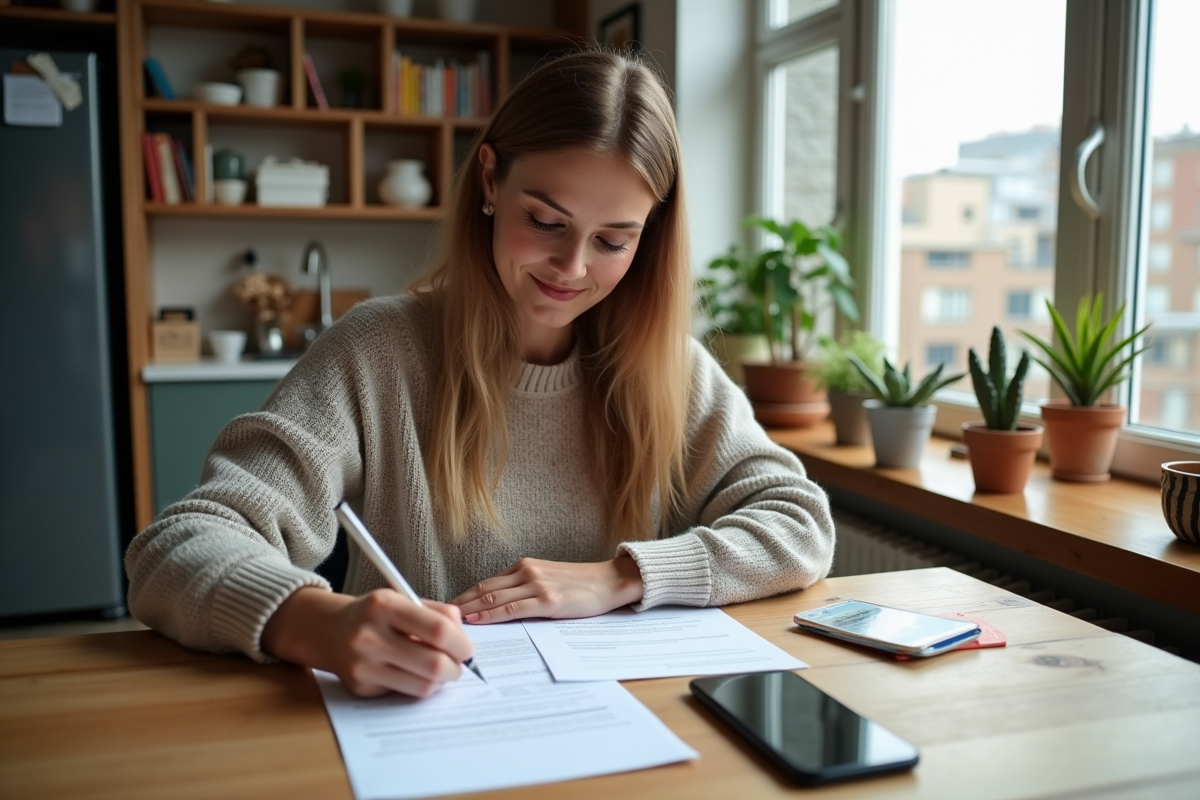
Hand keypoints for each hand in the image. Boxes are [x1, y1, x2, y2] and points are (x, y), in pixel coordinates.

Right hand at [262, 587, 473, 697]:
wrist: (329, 630)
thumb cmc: (376, 614)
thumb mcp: (403, 600)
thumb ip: (437, 614)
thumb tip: (465, 640)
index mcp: (385, 605)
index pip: (438, 629)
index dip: (461, 644)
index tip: (467, 649)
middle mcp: (370, 635)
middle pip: (433, 664)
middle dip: (455, 668)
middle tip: (457, 665)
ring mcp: (363, 664)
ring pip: (422, 685)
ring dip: (440, 681)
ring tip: (439, 670)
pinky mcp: (360, 686)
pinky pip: (404, 693)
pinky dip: (417, 685)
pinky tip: (412, 672)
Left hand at [451, 556, 643, 623]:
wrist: (611, 581)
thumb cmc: (581, 584)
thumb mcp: (548, 579)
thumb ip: (524, 588)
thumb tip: (497, 607)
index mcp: (524, 566)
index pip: (485, 583)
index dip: (463, 596)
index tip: (446, 608)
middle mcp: (527, 572)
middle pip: (483, 590)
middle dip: (459, 604)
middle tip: (436, 617)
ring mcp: (536, 585)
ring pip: (493, 598)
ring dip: (469, 611)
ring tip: (449, 622)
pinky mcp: (548, 601)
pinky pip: (512, 609)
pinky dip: (491, 615)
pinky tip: (477, 622)